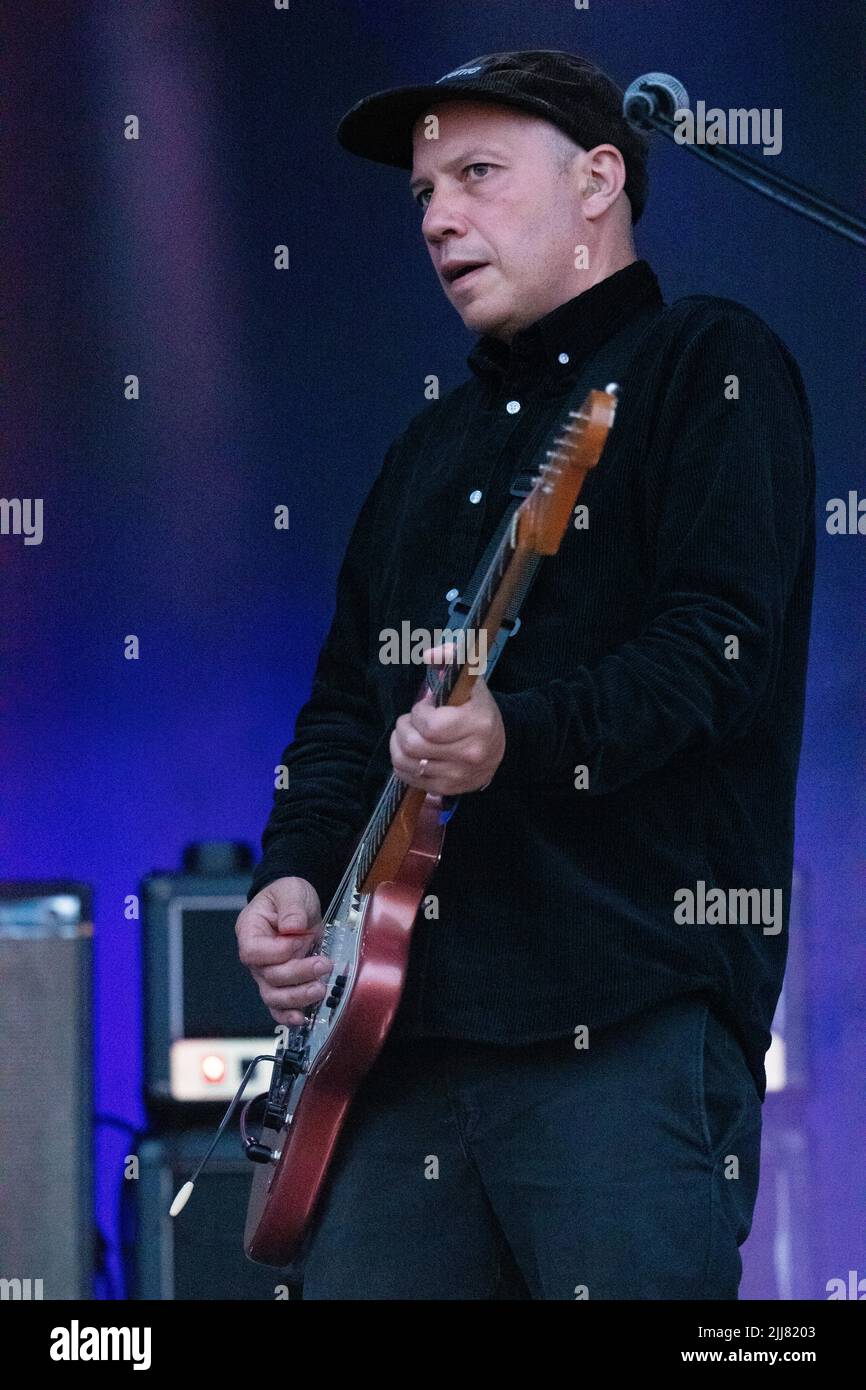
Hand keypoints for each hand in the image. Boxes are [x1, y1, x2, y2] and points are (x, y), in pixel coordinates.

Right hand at [235, 876, 332, 1025]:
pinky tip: (303, 1018)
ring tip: (320, 988)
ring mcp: (267, 973)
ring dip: (298, 997)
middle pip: (268, 977)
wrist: (296, 905)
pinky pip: (280, 1006)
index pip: (254, 952)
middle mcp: (256, 958)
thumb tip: (293, 927)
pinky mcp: (282, 984)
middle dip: (298, 974)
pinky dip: (289, 1015)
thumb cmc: (287, 896)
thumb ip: (291, 908)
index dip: (278, 952)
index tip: (299, 941)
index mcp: (250, 931)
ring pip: (274, 997)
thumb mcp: (291, 891)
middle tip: (322, 964)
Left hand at [389, 642, 504, 794]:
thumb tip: (431, 654)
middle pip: (413, 746)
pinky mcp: (447, 790)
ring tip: (407, 735)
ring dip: (398, 746)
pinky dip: (402, 764)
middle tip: (410, 721)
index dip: (418, 714)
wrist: (500, 745)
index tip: (424, 707)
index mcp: (478, 725)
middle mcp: (470, 755)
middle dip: (403, 729)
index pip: (430, 726)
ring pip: (406, 764)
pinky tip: (411, 752)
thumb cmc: (477, 710)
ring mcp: (458, 776)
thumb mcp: (470, 681)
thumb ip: (451, 659)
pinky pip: (409, 779)